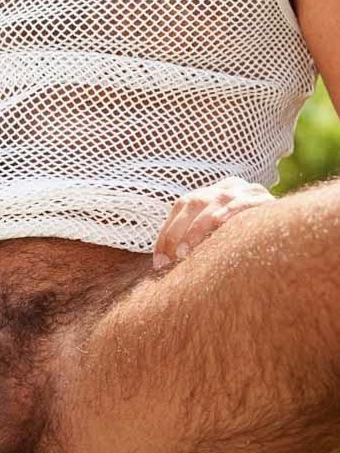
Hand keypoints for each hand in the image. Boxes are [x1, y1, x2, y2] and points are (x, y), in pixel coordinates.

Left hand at [152, 175, 274, 270]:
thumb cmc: (251, 243)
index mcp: (214, 191)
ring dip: (195, 230)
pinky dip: (225, 216)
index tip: (159, 260)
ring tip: (184, 253)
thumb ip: (200, 241)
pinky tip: (215, 230)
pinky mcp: (264, 200)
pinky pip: (240, 205)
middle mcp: (228, 187)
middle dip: (176, 232)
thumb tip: (166, 266)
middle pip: (193, 202)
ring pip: (213, 203)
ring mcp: (246, 190)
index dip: (167, 232)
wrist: (294, 232)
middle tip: (168, 259)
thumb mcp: (222, 237)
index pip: (182, 205)